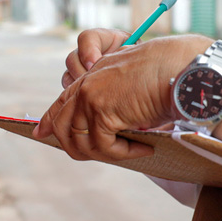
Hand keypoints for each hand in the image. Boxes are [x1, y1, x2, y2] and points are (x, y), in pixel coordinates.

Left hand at [35, 35, 212, 161]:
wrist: (180, 67)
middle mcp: (86, 85)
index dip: (50, 120)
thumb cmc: (167, 75)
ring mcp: (90, 97)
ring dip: (110, 153)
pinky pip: (105, 147)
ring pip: (83, 143)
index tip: (41, 133)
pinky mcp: (101, 111)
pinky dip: (125, 153)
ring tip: (136, 148)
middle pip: (63, 129)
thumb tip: (107, 131)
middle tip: (112, 153)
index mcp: (92, 76)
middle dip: (82, 148)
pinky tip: (144, 147)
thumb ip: (112, 101)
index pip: (61, 102)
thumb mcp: (132, 87)